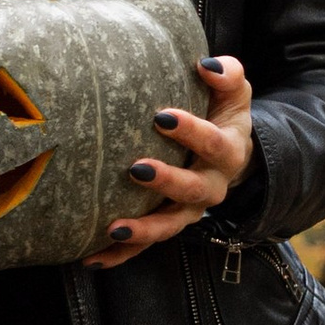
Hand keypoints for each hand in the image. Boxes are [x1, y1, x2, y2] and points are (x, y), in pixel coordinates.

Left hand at [85, 55, 255, 269]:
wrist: (227, 153)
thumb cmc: (221, 113)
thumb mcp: (233, 92)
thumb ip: (227, 74)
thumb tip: (205, 66)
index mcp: (228, 151)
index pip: (214, 144)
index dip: (192, 132)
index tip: (162, 116)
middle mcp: (211, 186)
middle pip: (194, 190)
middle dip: (166, 182)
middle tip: (136, 168)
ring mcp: (189, 210)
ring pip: (170, 226)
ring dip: (143, 230)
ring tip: (113, 229)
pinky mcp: (167, 224)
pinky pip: (145, 245)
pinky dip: (121, 254)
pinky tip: (91, 257)